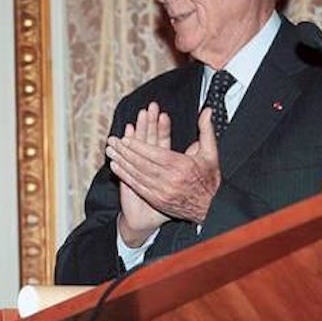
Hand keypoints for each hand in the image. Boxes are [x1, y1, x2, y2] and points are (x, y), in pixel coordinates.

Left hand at [107, 105, 220, 223]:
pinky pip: (138, 186)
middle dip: (125, 151)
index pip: (156, 153)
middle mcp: (171, 179)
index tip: (126, 138)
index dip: (139, 146)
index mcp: (182, 166)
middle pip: (143, 163)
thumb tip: (206, 111)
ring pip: (137, 174)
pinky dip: (125, 176)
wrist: (211, 209)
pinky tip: (116, 168)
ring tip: (110, 152)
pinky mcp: (157, 200)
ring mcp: (162, 191)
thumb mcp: (211, 154)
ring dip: (122, 162)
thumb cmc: (209, 180)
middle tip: (112, 141)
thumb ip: (206, 131)